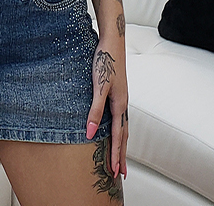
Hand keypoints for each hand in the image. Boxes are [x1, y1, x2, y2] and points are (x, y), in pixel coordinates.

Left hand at [86, 38, 128, 177]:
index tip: (114, 171)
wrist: (113, 40)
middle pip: (123, 136)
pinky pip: (120, 118)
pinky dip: (119, 131)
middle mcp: (123, 104)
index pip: (117, 137)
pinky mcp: (118, 92)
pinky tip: (116, 131)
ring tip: (120, 158)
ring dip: (121, 144)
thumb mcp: (98, 87)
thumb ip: (94, 111)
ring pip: (123, 128)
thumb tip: (89, 133)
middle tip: (120, 173)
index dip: (115, 155)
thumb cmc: (105, 61)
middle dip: (121, 155)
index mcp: (119, 105)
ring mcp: (122, 98)